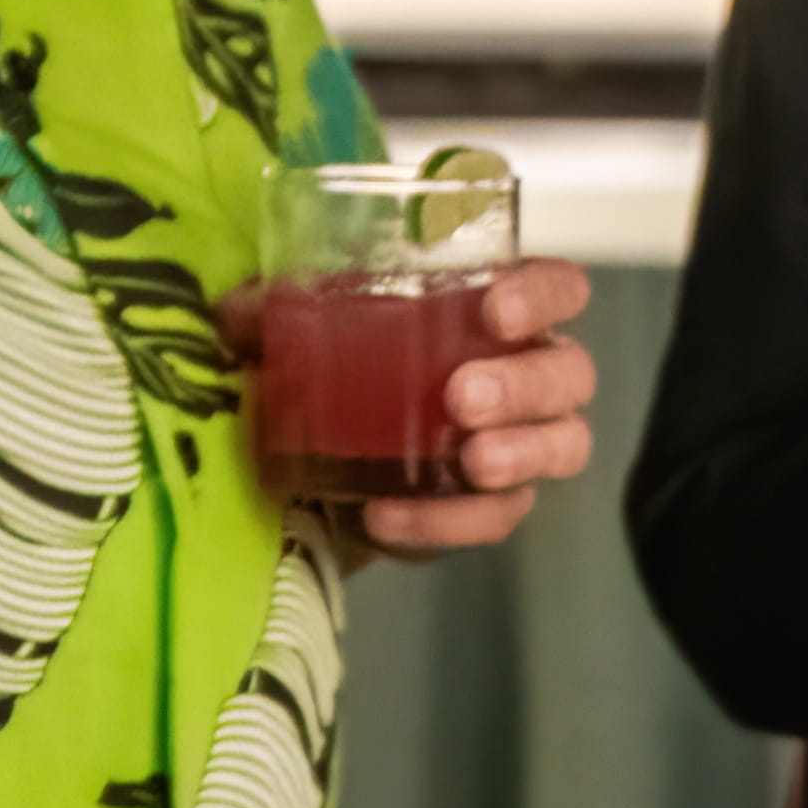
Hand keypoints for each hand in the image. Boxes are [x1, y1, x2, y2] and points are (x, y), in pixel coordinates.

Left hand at [223, 255, 602, 559]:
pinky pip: (492, 518)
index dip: (542, 294)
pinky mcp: (487, 508)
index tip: (495, 311)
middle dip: (525, 385)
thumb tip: (237, 310)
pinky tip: (387, 516)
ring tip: (471, 462)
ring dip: (520, 452)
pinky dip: (444, 519)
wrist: (315, 468)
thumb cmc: (332, 374)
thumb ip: (267, 314)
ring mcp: (518, 444)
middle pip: (570, 373)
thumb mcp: (294, 335)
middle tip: (463, 397)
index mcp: (494, 313)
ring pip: (562, 446)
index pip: (558, 287)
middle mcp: (526, 374)